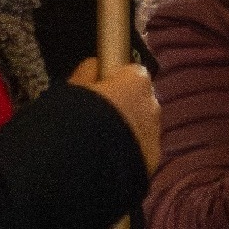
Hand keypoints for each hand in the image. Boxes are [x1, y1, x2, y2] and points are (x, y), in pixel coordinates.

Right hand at [69, 59, 160, 173]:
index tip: (100, 89)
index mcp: (135, 81)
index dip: (115, 81)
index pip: (131, 72)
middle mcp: (152, 104)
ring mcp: (154, 133)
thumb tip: (94, 66)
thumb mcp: (74, 87)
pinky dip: (130, 152)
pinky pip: (141, 150)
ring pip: (142, 126)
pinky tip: (109, 158)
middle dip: (124, 106)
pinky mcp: (152, 159)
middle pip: (140, 100)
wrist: (84, 162)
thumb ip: (88, 72)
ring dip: (128, 130)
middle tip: (99, 117)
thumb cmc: (78, 117)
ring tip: (101, 142)